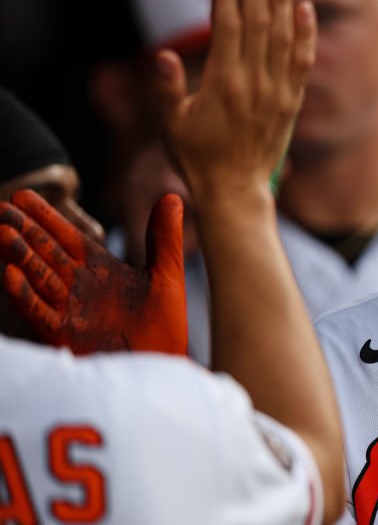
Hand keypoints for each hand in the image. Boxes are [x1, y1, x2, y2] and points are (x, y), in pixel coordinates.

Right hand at [0, 188, 186, 354]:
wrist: (160, 370)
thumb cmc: (164, 328)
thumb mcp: (166, 277)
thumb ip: (164, 239)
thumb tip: (171, 196)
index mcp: (101, 270)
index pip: (70, 237)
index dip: (48, 218)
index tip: (24, 196)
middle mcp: (79, 287)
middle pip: (47, 253)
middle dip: (24, 231)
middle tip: (0, 207)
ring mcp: (70, 310)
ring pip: (39, 277)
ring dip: (20, 256)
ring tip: (1, 233)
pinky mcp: (66, 335)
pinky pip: (41, 312)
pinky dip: (26, 295)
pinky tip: (9, 274)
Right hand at [152, 0, 314, 206]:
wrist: (235, 191)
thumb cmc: (197, 157)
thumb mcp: (170, 124)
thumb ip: (167, 87)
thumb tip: (162, 53)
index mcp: (223, 84)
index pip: (228, 27)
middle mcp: (254, 83)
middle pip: (258, 23)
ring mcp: (277, 91)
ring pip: (282, 37)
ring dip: (282, 0)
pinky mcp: (291, 101)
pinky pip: (302, 61)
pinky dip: (305, 34)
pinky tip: (305, 9)